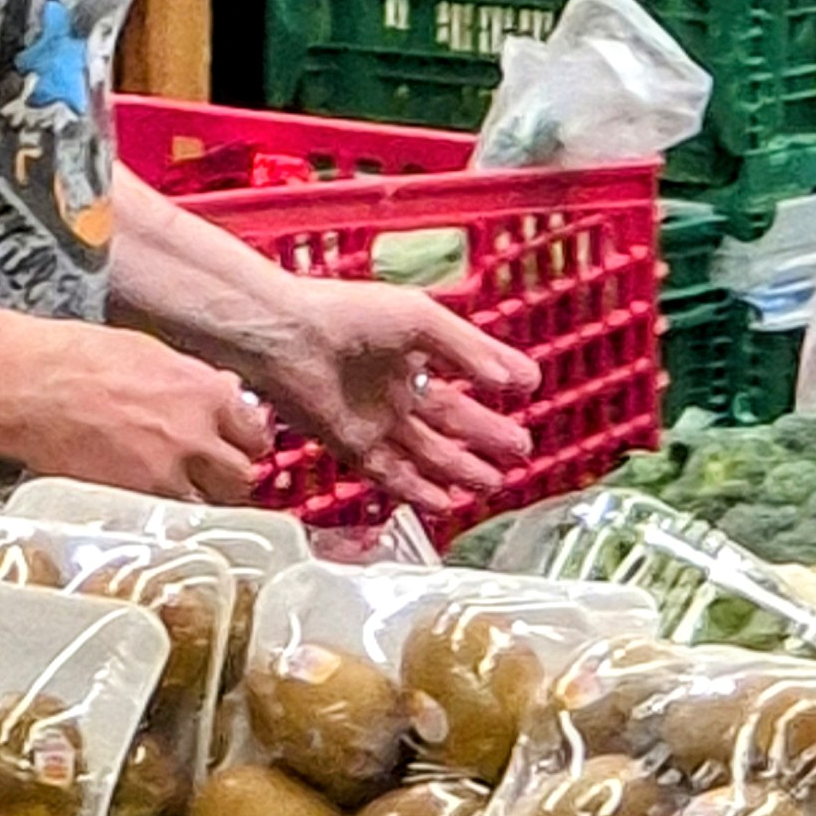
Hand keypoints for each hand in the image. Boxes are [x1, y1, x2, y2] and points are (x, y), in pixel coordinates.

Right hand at [23, 324, 272, 505]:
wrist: (28, 385)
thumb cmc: (77, 357)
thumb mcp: (150, 352)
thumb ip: (194, 381)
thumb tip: (222, 395)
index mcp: (203, 391)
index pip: (255, 432)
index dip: (244, 439)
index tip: (234, 443)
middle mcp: (195, 435)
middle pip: (242, 476)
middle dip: (230, 475)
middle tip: (212, 472)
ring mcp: (167, 474)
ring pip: (212, 506)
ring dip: (202, 500)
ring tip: (180, 491)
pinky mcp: (135, 501)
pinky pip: (172, 518)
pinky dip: (168, 513)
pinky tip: (152, 501)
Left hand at [253, 283, 537, 518]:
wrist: (288, 336)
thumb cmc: (347, 313)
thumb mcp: (420, 319)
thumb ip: (468, 349)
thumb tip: (513, 379)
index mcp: (409, 348)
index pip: (463, 369)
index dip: (494, 380)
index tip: (527, 390)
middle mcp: (393, 385)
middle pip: (449, 419)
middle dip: (485, 436)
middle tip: (520, 449)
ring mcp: (373, 417)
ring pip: (426, 452)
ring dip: (460, 469)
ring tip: (494, 481)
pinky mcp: (351, 444)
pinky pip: (392, 474)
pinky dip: (419, 490)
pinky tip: (447, 502)